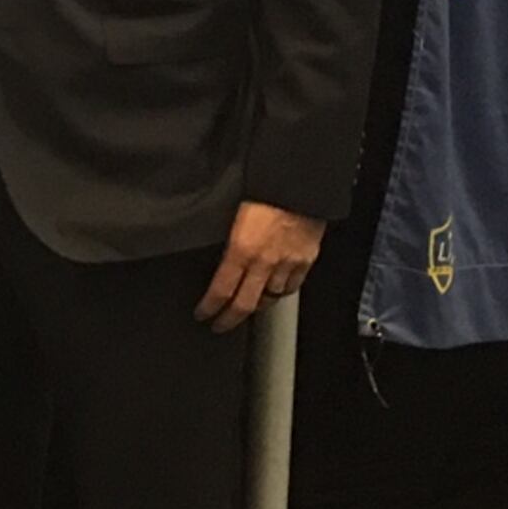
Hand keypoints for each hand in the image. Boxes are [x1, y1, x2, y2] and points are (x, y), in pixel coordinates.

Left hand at [192, 201, 323, 332]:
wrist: (300, 183)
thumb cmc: (264, 190)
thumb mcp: (234, 216)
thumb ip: (230, 242)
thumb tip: (222, 261)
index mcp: (240, 249)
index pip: (221, 290)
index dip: (209, 307)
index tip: (202, 314)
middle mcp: (263, 262)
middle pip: (244, 304)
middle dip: (229, 319)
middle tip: (219, 325)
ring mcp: (286, 265)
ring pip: (269, 298)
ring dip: (256, 306)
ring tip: (246, 308)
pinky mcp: (305, 262)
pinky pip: (291, 287)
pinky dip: (280, 292)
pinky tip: (274, 292)